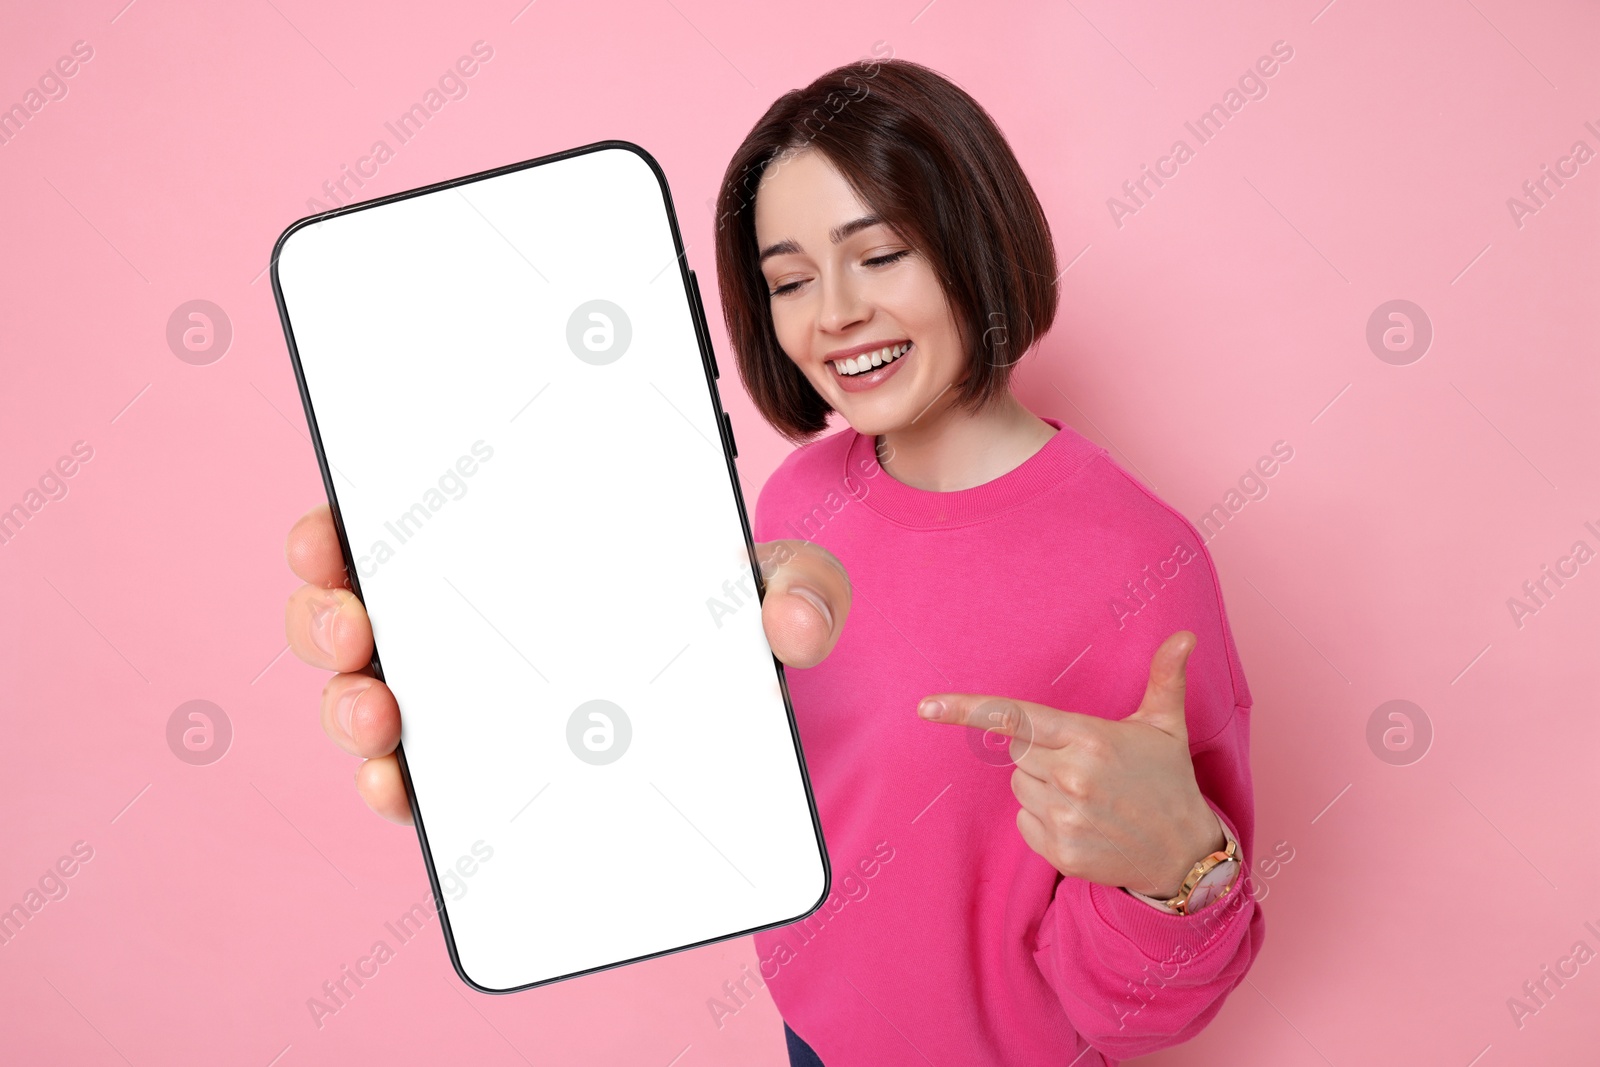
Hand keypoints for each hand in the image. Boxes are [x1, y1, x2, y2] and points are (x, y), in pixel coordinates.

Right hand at [284, 503, 850, 823]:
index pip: (401, 520)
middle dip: (326, 613)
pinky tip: (401, 786)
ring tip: (380, 713)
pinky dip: (392, 785)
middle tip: (352, 620)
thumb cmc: (734, 622)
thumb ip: (802, 587)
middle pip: (358, 607)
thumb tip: (791, 621)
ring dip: (349, 703)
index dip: (343, 523)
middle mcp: (468, 621)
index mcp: (513, 547)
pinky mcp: (480, 777)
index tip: (332, 529)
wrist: (748, 717)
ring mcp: (465, 702)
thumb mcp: (778, 586)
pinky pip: (413, 782)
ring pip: (367, 695)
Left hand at [915, 630, 1222, 897]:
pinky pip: (1024, 822)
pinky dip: (1044, 822)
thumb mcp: (1167, 726)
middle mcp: (1072, 777)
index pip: (1016, 717)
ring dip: (1043, 788)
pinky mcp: (1059, 851)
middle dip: (1041, 753)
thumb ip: (1166, 677)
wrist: (1184, 855)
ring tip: (1088, 796)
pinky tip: (1082, 823)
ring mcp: (1064, 817)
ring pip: (1020, 787)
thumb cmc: (1169, 781)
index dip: (967, 710)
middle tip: (1084, 766)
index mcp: (1090, 739)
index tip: (927, 707)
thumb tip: (1185, 635)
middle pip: (1017, 752)